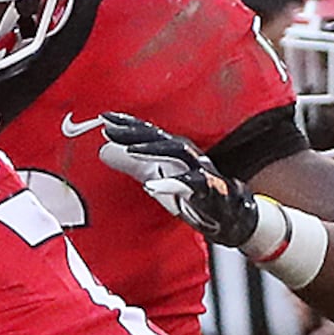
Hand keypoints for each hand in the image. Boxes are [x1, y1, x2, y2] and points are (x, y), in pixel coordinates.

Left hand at [91, 111, 262, 249]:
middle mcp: (188, 155)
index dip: (128, 125)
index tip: (105, 118)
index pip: (150, 133)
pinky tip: (151, 187)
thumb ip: (132, 165)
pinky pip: (189, 185)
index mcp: (176, 150)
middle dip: (136, 132)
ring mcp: (200, 171)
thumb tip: (102, 151)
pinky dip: (170, 185)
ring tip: (131, 150)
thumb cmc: (195, 193)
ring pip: (177, 154)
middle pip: (161, 137)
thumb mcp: (158, 176)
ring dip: (153, 151)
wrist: (231, 216)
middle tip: (110, 129)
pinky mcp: (209, 191)